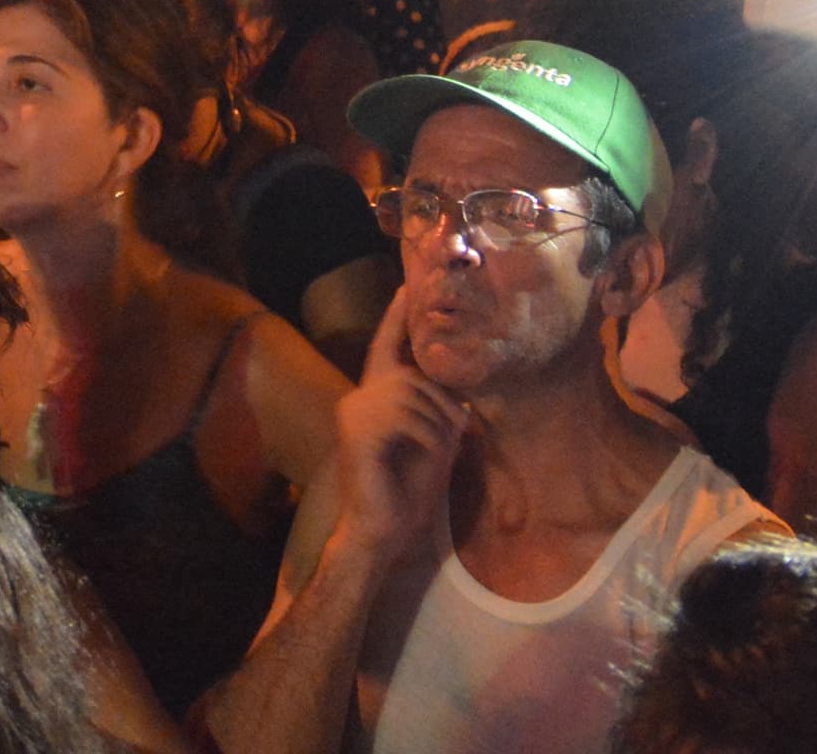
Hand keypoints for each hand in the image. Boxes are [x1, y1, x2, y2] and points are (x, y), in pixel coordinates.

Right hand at [330, 288, 471, 558]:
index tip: (409, 284)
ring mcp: (355, 413)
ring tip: (444, 446)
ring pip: (411, 393)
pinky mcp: (359, 432)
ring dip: (439, 421)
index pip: (385, 345)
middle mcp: (359, 397)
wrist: (382, 531)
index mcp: (375, 396)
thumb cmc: (407, 489)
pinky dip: (428, 434)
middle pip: (411, 373)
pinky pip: (404, 416)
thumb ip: (440, 409)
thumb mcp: (434, 441)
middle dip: (444, 400)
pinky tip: (430, 453)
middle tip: (460, 426)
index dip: (398, 316)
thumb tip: (461, 387)